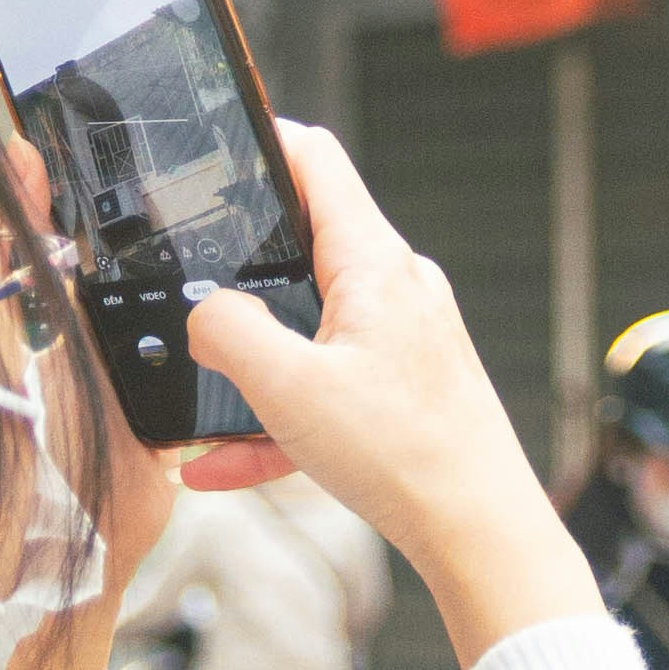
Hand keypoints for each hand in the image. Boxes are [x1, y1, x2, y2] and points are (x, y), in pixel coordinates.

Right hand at [184, 121, 598, 669]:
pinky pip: (327, 385)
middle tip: (189, 276)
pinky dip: (279, 414)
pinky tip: (224, 463)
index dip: (264, 138)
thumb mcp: (289, 389)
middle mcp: (397, 287)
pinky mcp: (407, 385)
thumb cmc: (406, 455)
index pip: (316, 160)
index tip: (216, 143)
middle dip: (244, 264)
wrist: (479, 531)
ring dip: (256, 360)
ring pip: (310, 328)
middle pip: (307, 244)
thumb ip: (229, 333)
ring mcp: (405, 336)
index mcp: (374, 263)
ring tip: (203, 396)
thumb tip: (204, 313)